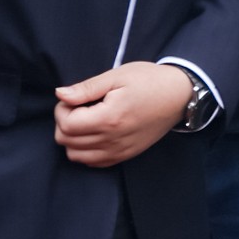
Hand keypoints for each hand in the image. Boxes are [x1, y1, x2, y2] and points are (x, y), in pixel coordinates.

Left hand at [52, 62, 195, 166]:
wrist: (179, 96)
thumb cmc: (149, 81)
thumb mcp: (117, 76)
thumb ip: (86, 88)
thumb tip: (60, 94)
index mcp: (109, 118)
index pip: (66, 125)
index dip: (62, 110)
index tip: (74, 99)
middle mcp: (112, 140)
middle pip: (66, 142)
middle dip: (64, 122)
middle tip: (79, 107)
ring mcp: (119, 151)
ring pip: (76, 156)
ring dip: (73, 138)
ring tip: (86, 120)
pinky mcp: (125, 156)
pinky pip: (93, 162)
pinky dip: (85, 150)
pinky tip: (95, 132)